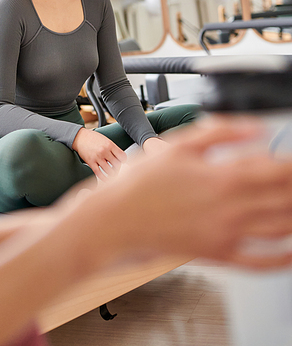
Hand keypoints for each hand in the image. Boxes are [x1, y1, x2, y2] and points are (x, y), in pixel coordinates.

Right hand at [72, 127, 125, 179]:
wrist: (80, 137)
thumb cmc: (93, 138)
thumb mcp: (106, 140)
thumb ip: (113, 148)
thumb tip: (120, 158)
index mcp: (110, 145)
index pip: (122, 157)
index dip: (123, 161)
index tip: (122, 162)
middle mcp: (104, 151)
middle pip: (117, 165)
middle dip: (118, 169)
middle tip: (116, 169)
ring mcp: (97, 157)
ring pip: (109, 171)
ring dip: (112, 175)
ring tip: (112, 174)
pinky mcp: (91, 162)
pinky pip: (99, 173)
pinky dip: (104, 178)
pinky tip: (106, 179)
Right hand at [80, 118, 291, 268]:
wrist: (116, 220)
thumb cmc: (140, 183)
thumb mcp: (179, 144)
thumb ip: (221, 131)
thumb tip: (255, 128)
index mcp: (222, 178)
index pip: (275, 170)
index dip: (291, 165)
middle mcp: (230, 209)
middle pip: (283, 198)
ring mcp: (226, 235)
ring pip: (279, 228)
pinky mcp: (217, 254)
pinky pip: (259, 262)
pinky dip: (283, 258)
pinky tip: (291, 250)